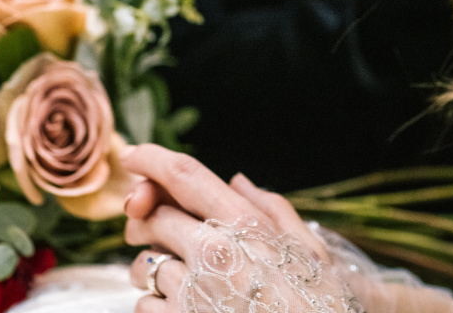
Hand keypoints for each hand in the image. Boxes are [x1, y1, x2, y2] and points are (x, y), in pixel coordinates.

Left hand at [122, 145, 328, 312]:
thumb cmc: (319, 304)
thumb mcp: (308, 249)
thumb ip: (270, 209)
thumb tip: (237, 181)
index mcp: (245, 224)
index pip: (185, 175)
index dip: (151, 158)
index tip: (132, 155)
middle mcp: (214, 251)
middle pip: (153, 217)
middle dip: (144, 221)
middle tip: (149, 230)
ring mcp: (194, 291)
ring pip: (143, 264)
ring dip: (150, 269)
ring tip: (179, 282)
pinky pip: (144, 305)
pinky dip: (154, 307)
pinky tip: (183, 310)